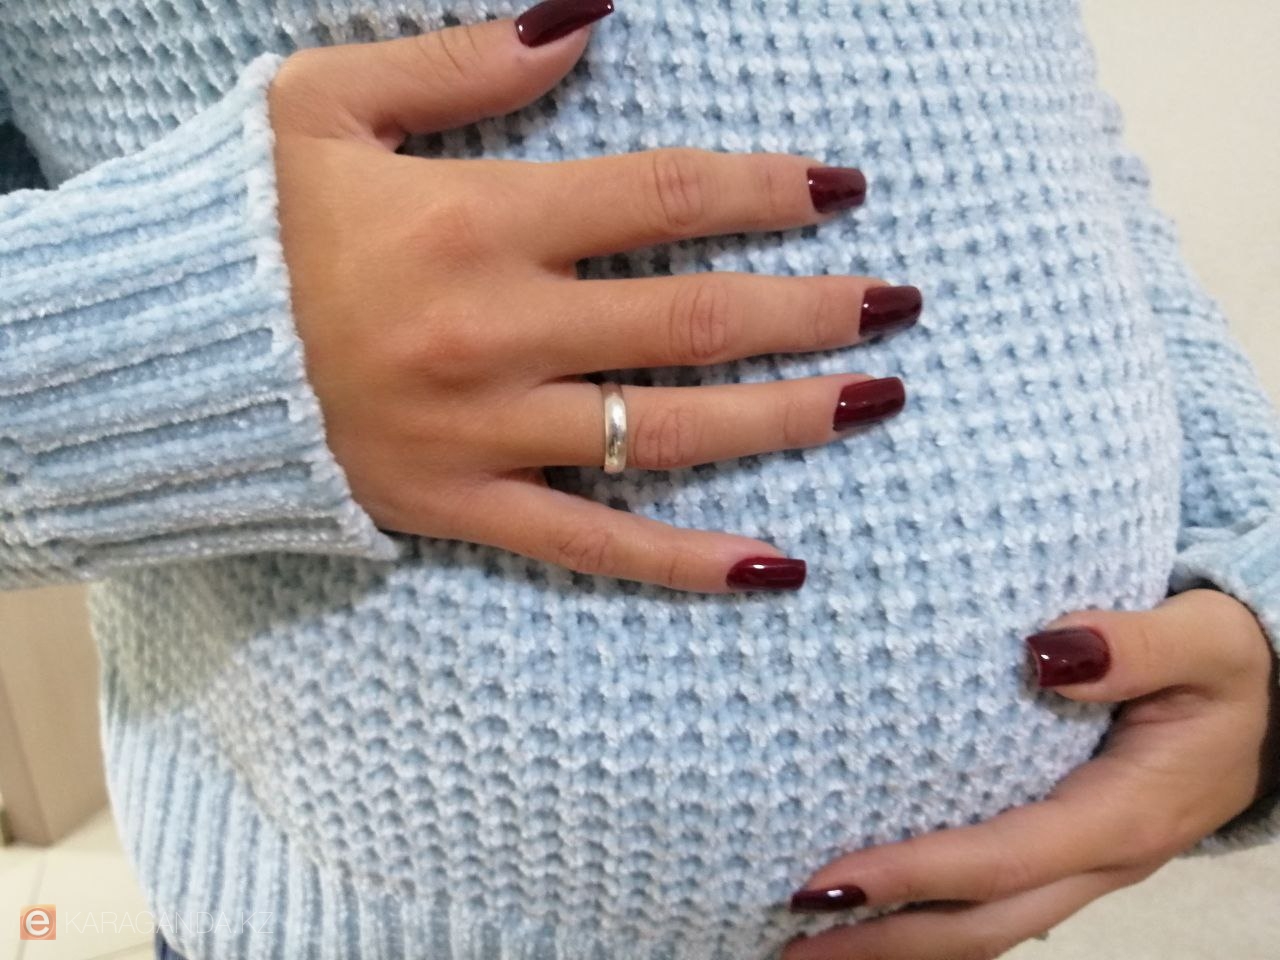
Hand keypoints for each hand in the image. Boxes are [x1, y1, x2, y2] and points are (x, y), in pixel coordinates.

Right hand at [265, 3, 920, 592]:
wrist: (160, 357)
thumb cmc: (245, 221)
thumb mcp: (328, 104)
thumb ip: (465, 61)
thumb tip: (588, 15)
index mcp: (477, 222)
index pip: (661, 197)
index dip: (766, 189)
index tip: (843, 191)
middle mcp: (500, 332)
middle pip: (694, 318)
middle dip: (812, 307)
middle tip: (900, 304)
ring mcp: (489, 432)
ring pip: (670, 432)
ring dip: (788, 417)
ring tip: (878, 399)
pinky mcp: (465, 508)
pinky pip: (594, 543)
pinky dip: (685, 559)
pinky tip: (773, 567)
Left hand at [785, 588, 1279, 959]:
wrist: (1278, 703)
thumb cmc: (1237, 667)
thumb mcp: (1205, 643)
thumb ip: (1133, 646)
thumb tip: (1046, 652)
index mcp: (1122, 816)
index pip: (997, 860)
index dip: (911, 877)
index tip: (826, 884)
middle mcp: (1097, 857)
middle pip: (979, 924)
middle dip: (884, 941)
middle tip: (789, 940)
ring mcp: (1084, 863)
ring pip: (986, 926)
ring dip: (900, 942)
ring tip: (810, 942)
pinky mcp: (1071, 848)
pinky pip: (998, 899)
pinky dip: (935, 915)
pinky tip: (880, 907)